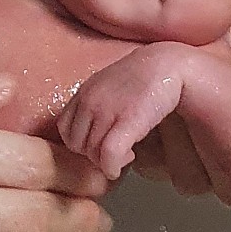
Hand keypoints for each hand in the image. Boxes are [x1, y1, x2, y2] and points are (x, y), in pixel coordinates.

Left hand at [58, 46, 184, 182]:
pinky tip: (127, 160)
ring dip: (108, 161)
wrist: (166, 64)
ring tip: (127, 152)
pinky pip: (108, 154)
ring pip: (92, 152)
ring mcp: (106, 110)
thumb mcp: (106, 87)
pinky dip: (113, 166)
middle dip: (93, 154)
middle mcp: (89, 101)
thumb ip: (93, 104)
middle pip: (76, 144)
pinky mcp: (127, 120)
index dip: (79, 143)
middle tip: (114, 151)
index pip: (64, 128)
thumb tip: (89, 133)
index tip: (99, 144)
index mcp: (83, 92)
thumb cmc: (140, 78)